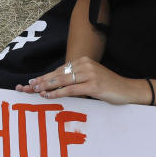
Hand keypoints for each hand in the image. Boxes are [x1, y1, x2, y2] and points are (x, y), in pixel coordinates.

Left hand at [15, 56, 150, 105]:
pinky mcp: (94, 85)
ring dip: (47, 86)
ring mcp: (90, 74)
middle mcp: (85, 64)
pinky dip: (58, 92)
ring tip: (35, 91)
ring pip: (63, 80)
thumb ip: (76, 79)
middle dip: (42, 80)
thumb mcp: (90, 79)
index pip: (60, 69)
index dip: (45, 76)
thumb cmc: (108, 87)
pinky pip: (71, 89)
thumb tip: (56, 85)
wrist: (128, 90)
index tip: (32, 82)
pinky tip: (48, 95)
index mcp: (83, 61)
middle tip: (28, 87)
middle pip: (59, 73)